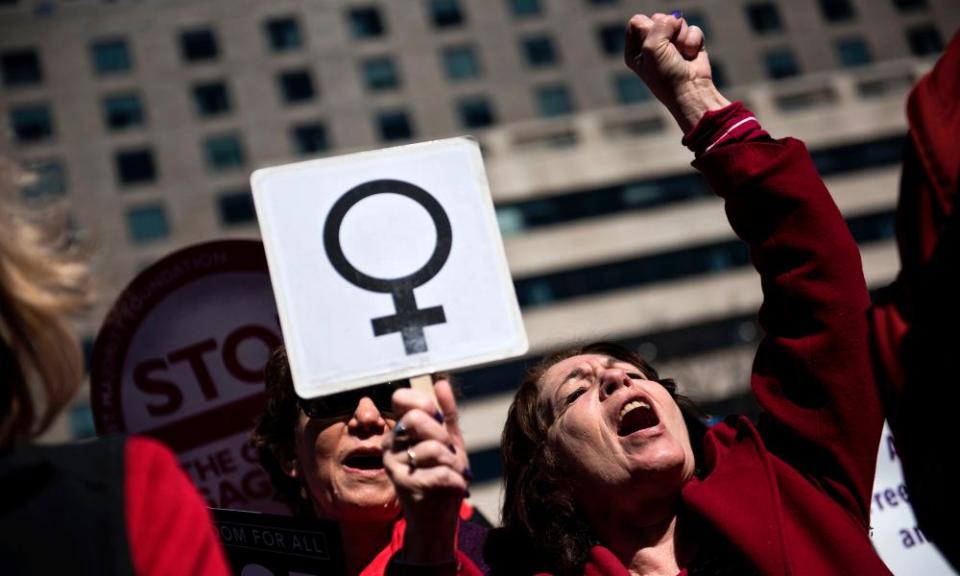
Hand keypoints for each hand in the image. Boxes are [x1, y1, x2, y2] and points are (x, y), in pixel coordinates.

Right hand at [382, 378, 469, 563]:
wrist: (438, 519)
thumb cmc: (442, 477)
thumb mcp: (450, 441)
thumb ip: (446, 413)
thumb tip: (440, 382)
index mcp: (399, 430)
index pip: (402, 398)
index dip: (425, 403)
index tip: (439, 420)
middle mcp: (389, 445)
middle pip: (416, 419)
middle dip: (443, 437)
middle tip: (449, 453)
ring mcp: (393, 465)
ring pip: (432, 448)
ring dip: (453, 463)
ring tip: (453, 474)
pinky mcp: (402, 486)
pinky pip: (439, 472)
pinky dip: (455, 481)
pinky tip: (454, 488)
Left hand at [625, 12, 728, 132]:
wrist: (691, 90)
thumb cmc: (666, 75)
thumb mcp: (652, 48)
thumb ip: (658, 25)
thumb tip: (675, 17)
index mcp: (635, 50)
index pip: (637, 21)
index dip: (648, 27)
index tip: (653, 44)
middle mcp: (651, 45)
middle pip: (658, 18)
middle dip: (667, 32)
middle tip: (669, 51)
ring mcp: (671, 44)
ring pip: (677, 21)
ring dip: (681, 38)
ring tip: (681, 55)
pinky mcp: (689, 43)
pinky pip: (693, 29)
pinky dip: (693, 42)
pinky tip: (691, 56)